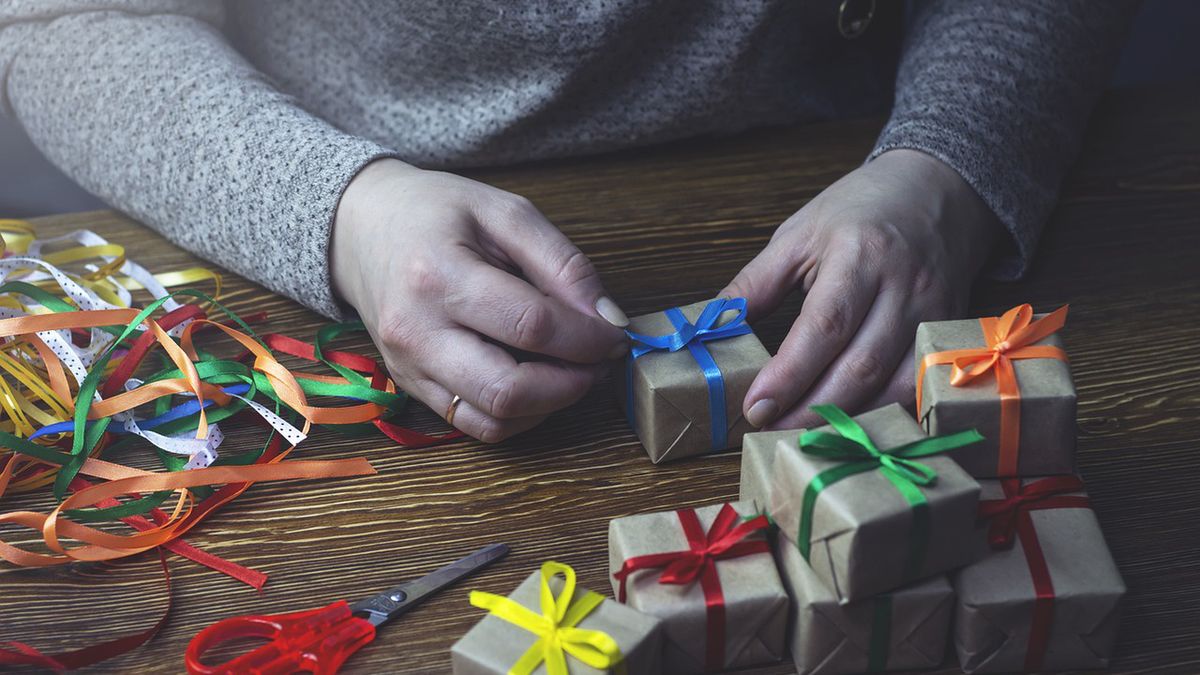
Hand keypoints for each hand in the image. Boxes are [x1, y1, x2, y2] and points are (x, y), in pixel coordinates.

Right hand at [331, 159, 628, 441]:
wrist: (360, 228)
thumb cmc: (435, 212)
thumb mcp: (505, 212)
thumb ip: (562, 263)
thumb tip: (608, 319)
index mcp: (438, 274)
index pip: (531, 326)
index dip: (587, 338)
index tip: (615, 333)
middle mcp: (416, 330)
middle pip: (508, 389)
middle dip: (572, 383)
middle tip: (599, 361)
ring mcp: (408, 367)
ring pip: (493, 419)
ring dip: (549, 406)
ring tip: (572, 371)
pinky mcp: (411, 388)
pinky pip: (475, 425)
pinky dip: (518, 415)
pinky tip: (538, 384)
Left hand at [722, 149, 1002, 428]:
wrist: (937, 189)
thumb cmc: (861, 210)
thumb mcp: (799, 234)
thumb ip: (755, 282)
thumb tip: (713, 324)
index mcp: (858, 254)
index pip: (824, 326)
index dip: (789, 374)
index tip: (755, 406)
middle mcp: (902, 286)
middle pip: (859, 366)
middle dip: (811, 408)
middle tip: (769, 430)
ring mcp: (933, 311)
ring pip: (894, 384)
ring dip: (848, 419)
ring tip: (804, 436)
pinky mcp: (950, 330)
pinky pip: (918, 384)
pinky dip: (884, 411)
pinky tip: (852, 424)